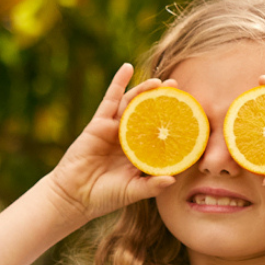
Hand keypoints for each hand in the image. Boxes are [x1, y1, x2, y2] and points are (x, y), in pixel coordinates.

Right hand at [47, 66, 178, 222]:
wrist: (74, 197)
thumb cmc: (104, 197)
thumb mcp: (133, 191)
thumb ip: (151, 186)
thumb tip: (172, 179)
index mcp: (141, 153)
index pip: (161, 133)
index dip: (174, 121)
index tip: (191, 110)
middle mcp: (130, 138)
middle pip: (149, 113)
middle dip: (163, 100)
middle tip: (178, 86)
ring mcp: (114, 129)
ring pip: (133, 104)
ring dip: (145, 89)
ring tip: (159, 80)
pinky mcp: (99, 123)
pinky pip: (110, 99)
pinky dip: (118, 82)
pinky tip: (127, 67)